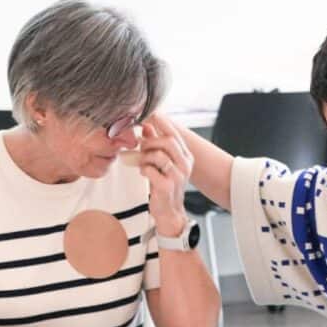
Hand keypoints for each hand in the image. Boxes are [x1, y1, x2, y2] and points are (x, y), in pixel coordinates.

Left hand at [138, 113, 193, 237]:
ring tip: (142, 162)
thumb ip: (155, 144)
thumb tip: (147, 125)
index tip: (150, 114)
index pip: (175, 133)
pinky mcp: (167, 186)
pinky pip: (151, 170)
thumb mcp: (161, 163)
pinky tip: (144, 173)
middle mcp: (185, 165)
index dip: (162, 122)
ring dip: (145, 156)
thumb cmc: (164, 186)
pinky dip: (143, 169)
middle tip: (140, 145)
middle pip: (168, 141)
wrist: (169, 212)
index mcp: (186, 156)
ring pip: (158, 155)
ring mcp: (178, 176)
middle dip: (150, 141)